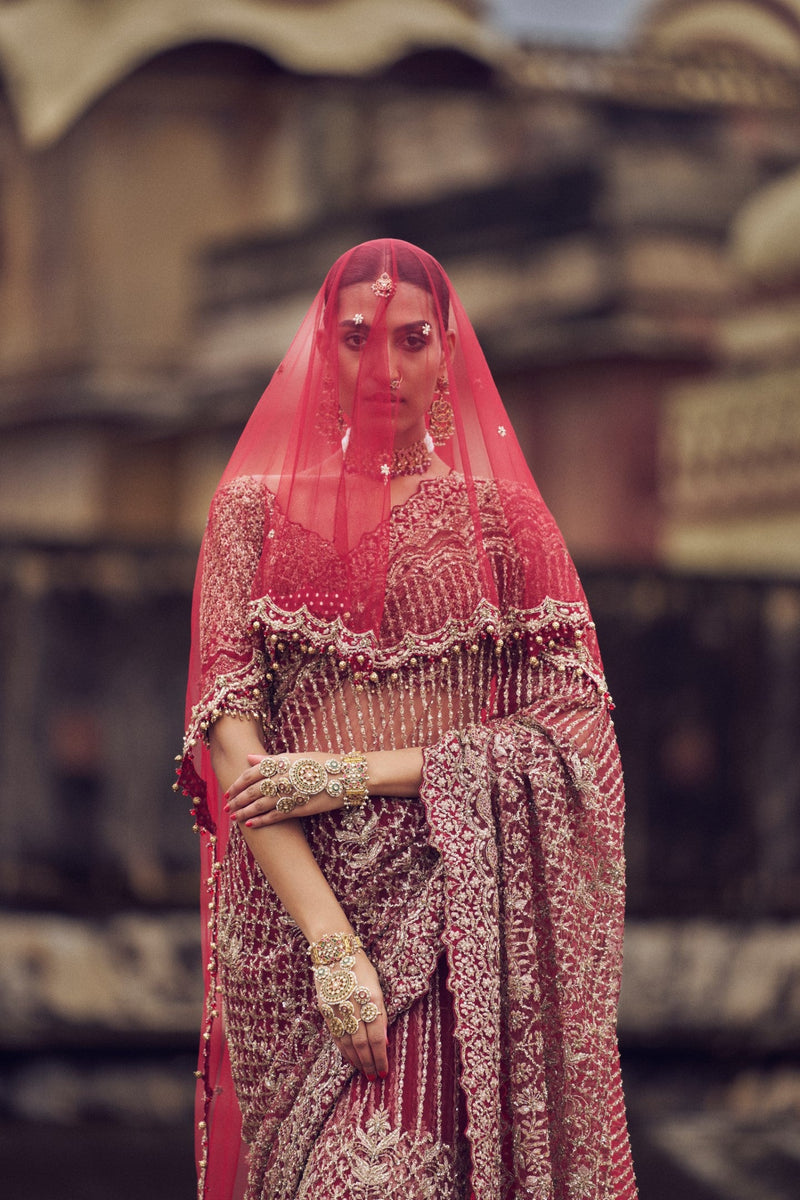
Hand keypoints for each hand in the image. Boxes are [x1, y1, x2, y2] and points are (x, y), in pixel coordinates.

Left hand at [224, 752, 344, 828]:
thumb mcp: (296, 755)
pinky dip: (261, 821)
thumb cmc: (323, 763)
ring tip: (234, 817)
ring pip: (259, 805)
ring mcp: (289, 793)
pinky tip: (251, 824)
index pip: (250, 774)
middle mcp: (282, 777)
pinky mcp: (298, 808)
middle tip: (227, 807)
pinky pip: (275, 816)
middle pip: (251, 791)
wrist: (346, 776)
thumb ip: (271, 759)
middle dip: (236, 800)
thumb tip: (249, 758)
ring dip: (244, 812)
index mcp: (280, 762)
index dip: (237, 784)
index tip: (229, 791)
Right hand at [314, 948, 388, 1079]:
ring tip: (364, 1072)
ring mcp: (338, 1009)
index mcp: (371, 999)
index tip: (385, 1071)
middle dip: (369, 1063)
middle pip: (362, 1044)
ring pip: (347, 1043)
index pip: (377, 1037)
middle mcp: (354, 1006)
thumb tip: (384, 1041)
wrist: (335, 952)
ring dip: (356, 1060)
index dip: (381, 1057)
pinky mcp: (325, 1010)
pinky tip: (349, 1058)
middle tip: (375, 1077)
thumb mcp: (377, 987)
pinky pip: (336, 1035)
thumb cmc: (361, 968)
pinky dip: (343, 1050)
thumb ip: (381, 1014)